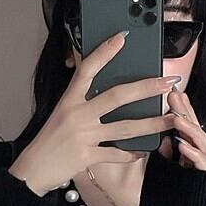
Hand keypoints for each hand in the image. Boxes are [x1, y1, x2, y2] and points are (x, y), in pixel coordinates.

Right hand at [10, 30, 180, 195]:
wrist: (34, 169)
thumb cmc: (50, 140)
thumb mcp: (61, 113)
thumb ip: (82, 101)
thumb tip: (106, 91)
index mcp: (69, 100)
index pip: (87, 69)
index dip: (104, 52)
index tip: (122, 37)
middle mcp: (77, 115)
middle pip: (116, 97)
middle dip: (146, 88)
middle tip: (167, 82)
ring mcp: (83, 136)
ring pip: (124, 128)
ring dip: (151, 124)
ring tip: (170, 119)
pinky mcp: (86, 156)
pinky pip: (116, 154)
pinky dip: (131, 154)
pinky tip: (144, 150)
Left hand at [158, 86, 205, 170]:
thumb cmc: (174, 188)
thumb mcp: (166, 164)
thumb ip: (167, 150)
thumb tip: (163, 138)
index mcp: (193, 146)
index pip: (189, 122)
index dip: (182, 107)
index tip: (173, 91)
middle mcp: (203, 150)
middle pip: (195, 126)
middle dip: (185, 110)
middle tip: (175, 95)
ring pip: (200, 140)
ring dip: (188, 129)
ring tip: (176, 118)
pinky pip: (200, 160)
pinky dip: (191, 151)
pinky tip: (181, 144)